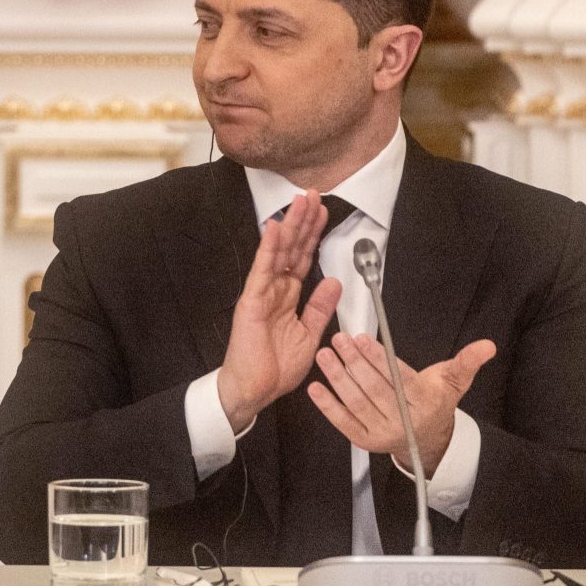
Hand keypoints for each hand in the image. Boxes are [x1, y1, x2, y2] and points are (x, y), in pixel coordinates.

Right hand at [217, 191, 341, 431]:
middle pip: (292, 248)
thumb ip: (320, 307)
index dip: (314, 235)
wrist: (253, 391)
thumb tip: (333, 281)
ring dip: (290, 226)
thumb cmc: (274, 368)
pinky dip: (269, 248)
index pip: (303, 259)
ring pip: (278, 252)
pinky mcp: (252, 301)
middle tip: (313, 195)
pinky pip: (262, 270)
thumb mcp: (309, 335)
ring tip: (300, 201)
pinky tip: (275, 228)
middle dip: (304, 221)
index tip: (324, 213)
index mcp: (288, 297)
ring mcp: (261, 293)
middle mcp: (274, 290)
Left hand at [307, 333, 496, 471]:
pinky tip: (316, 387)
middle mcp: (403, 421)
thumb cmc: (435, 403)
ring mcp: (382, 434)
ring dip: (338, 378)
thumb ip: (466, 362)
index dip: (379, 358)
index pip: (399, 378)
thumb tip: (487, 346)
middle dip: (354, 362)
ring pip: (357, 403)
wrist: (428, 440)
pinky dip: (327, 405)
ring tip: (325, 355)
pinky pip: (343, 422)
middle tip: (339, 340)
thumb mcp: (453, 381)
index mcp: (425, 403)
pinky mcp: (365, 441)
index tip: (361, 339)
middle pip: (375, 389)